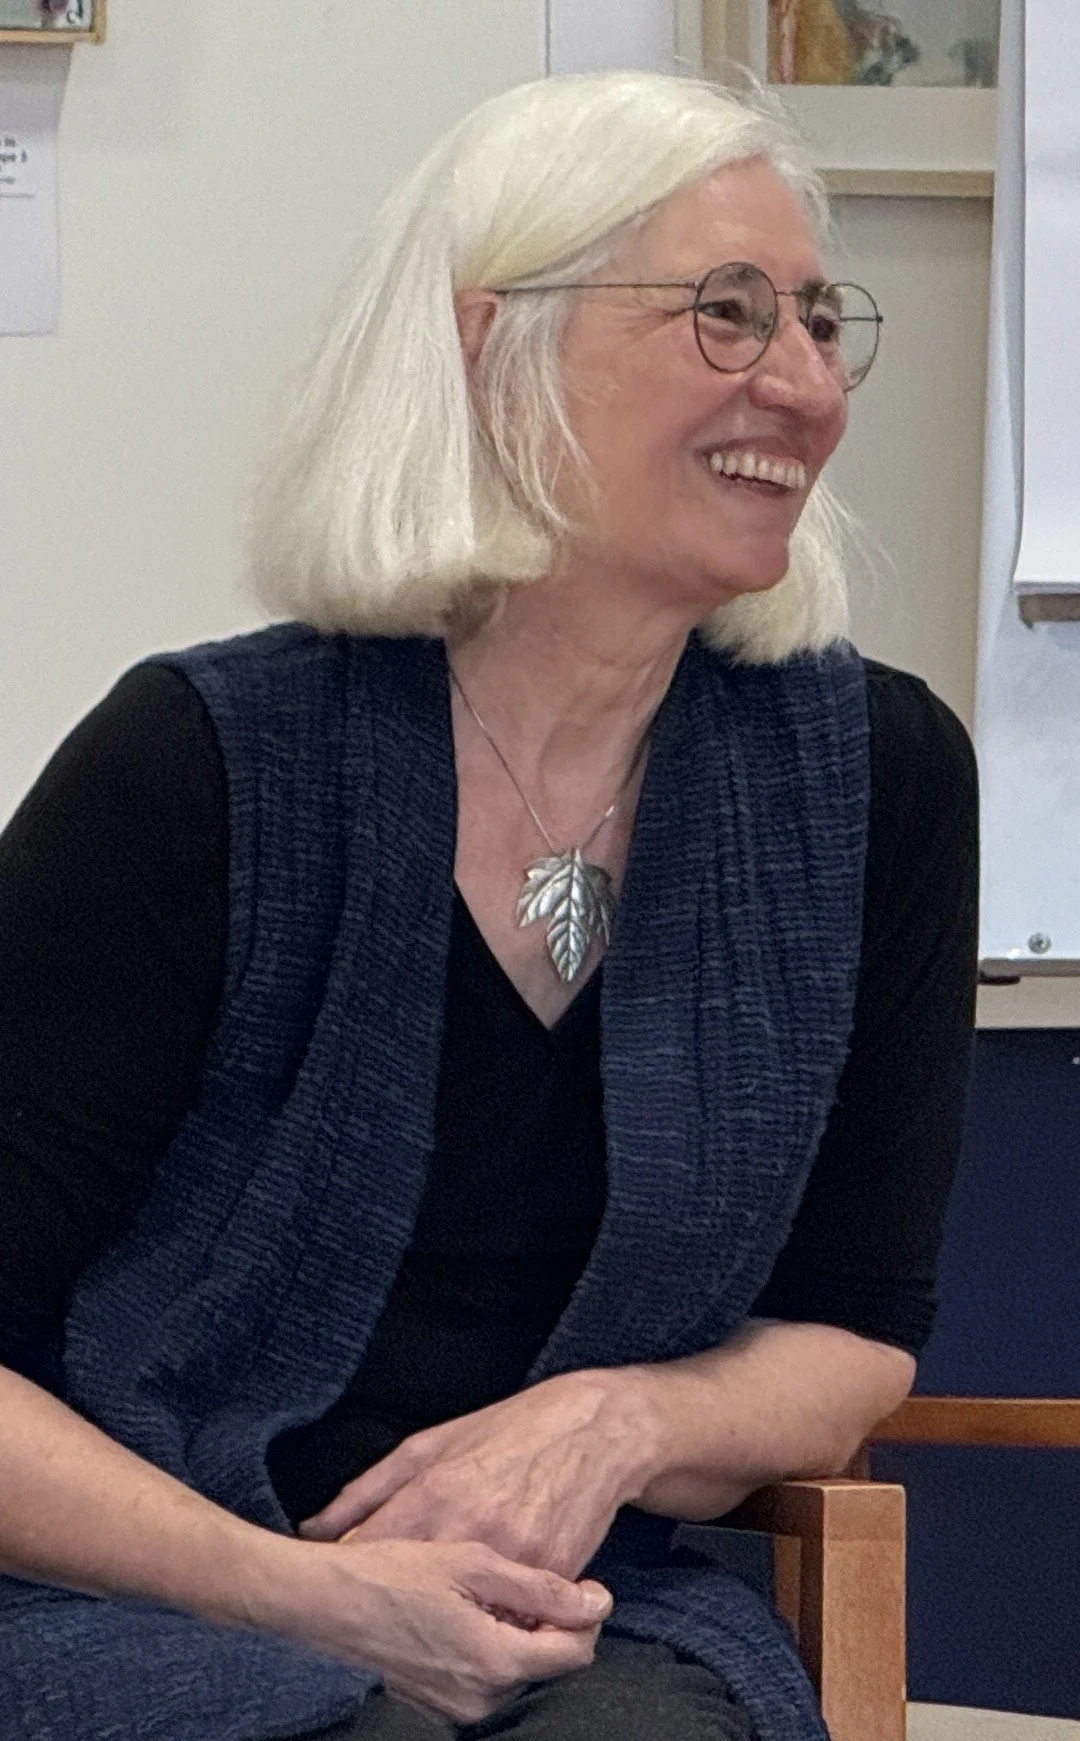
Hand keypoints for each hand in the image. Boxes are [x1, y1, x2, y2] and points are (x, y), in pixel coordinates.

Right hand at [273, 1535, 610, 1723]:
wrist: (328, 1600)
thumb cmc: (395, 1571)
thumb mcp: (474, 1562)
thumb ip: (541, 1588)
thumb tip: (597, 1603)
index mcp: (495, 1662)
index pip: (575, 1653)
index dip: (585, 1615)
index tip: (579, 1585)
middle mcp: (480, 1698)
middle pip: (547, 1665)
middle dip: (549, 1624)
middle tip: (523, 1581)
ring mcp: (456, 1707)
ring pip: (518, 1671)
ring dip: (518, 1635)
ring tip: (486, 1593)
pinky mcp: (437, 1704)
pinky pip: (486, 1679)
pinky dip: (489, 1647)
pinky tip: (465, 1612)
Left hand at [298, 1372, 654, 1581]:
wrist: (591, 1431)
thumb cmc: (504, 1434)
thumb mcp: (428, 1446)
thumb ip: (366, 1489)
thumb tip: (314, 1528)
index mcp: (433, 1492)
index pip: (369, 1555)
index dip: (350, 1575)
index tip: (348, 1581)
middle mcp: (470, 1527)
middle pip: (411, 1593)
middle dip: (395, 1602)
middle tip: (390, 1604)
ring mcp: (513, 1556)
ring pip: (464, 1613)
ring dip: (448, 1616)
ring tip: (440, 1607)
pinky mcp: (551, 1575)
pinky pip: (512, 1614)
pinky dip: (497, 1614)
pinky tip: (489, 1602)